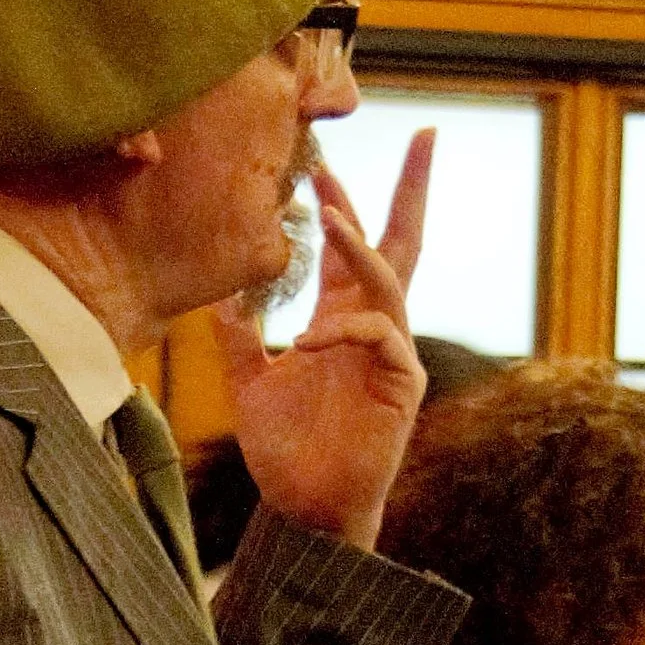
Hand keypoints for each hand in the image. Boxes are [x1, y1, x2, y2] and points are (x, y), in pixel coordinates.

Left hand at [220, 131, 433, 549]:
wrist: (304, 508)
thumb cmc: (285, 451)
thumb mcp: (248, 383)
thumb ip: (240, 336)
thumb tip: (219, 293)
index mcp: (341, 319)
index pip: (352, 247)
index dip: (343, 203)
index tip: (324, 161)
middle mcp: (373, 326)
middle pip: (402, 241)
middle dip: (412, 188)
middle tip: (425, 135)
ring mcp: (392, 352)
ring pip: (388, 278)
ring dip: (359, 244)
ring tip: (331, 214)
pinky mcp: (402, 384)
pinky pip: (380, 336)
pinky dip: (344, 329)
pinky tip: (307, 341)